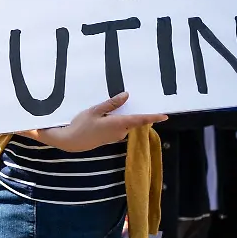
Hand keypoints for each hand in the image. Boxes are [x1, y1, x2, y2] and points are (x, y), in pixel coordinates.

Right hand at [36, 93, 167, 152]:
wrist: (71, 142)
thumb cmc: (81, 125)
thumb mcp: (94, 111)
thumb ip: (111, 104)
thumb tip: (126, 96)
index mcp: (118, 123)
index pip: (140, 120)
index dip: (153, 117)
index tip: (165, 116)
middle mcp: (120, 131)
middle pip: (134, 120)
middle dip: (137, 112)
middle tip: (138, 100)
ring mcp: (116, 136)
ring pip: (126, 123)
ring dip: (126, 115)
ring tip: (120, 103)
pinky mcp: (110, 137)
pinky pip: (120, 126)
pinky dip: (119, 120)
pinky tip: (110, 114)